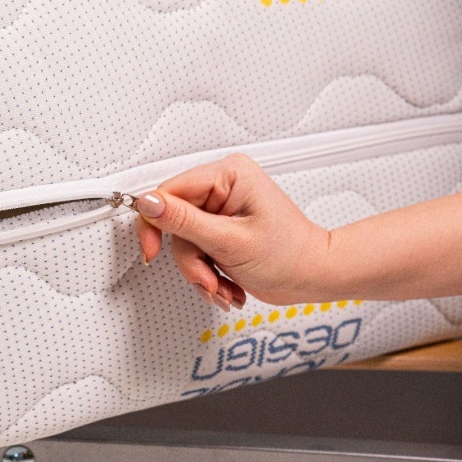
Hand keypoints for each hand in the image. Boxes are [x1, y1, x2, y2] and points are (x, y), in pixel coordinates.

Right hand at [134, 153, 329, 310]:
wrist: (313, 278)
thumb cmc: (290, 256)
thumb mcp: (229, 241)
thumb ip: (183, 221)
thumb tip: (147, 203)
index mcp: (228, 175)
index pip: (170, 191)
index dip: (155, 223)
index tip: (152, 251)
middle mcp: (223, 187)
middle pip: (174, 222)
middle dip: (190, 260)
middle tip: (207, 278)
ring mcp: (220, 210)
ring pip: (183, 243)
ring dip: (199, 272)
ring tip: (222, 287)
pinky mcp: (219, 230)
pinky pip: (194, 251)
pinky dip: (207, 274)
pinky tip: (226, 284)